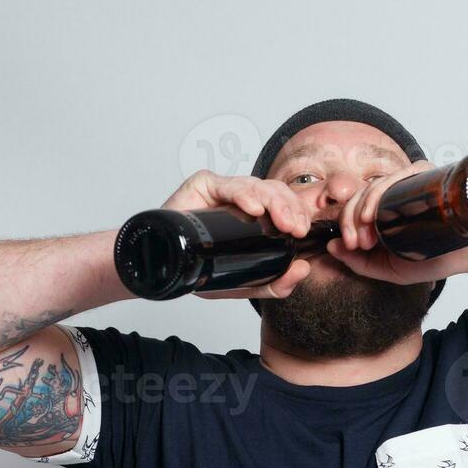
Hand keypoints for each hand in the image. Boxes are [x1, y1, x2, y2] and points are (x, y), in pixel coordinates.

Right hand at [161, 170, 313, 300]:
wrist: (163, 267)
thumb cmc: (199, 269)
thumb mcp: (243, 283)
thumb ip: (273, 282)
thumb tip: (303, 269)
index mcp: (255, 217)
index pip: (284, 207)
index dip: (297, 214)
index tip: (303, 232)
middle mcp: (241, 200)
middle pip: (276, 192)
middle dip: (290, 208)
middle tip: (296, 228)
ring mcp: (223, 191)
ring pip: (258, 185)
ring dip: (274, 202)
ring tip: (282, 221)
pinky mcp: (204, 184)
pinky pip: (228, 184)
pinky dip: (244, 194)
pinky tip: (253, 209)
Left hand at [326, 160, 467, 284]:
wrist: (464, 259)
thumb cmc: (431, 261)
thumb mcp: (387, 269)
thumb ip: (358, 262)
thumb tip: (331, 245)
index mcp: (384, 211)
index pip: (354, 206)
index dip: (345, 224)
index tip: (350, 245)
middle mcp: (394, 195)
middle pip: (359, 195)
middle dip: (349, 220)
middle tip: (356, 243)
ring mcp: (408, 183)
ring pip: (373, 185)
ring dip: (360, 210)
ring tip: (365, 233)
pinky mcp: (423, 176)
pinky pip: (395, 176)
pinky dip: (378, 194)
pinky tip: (371, 214)